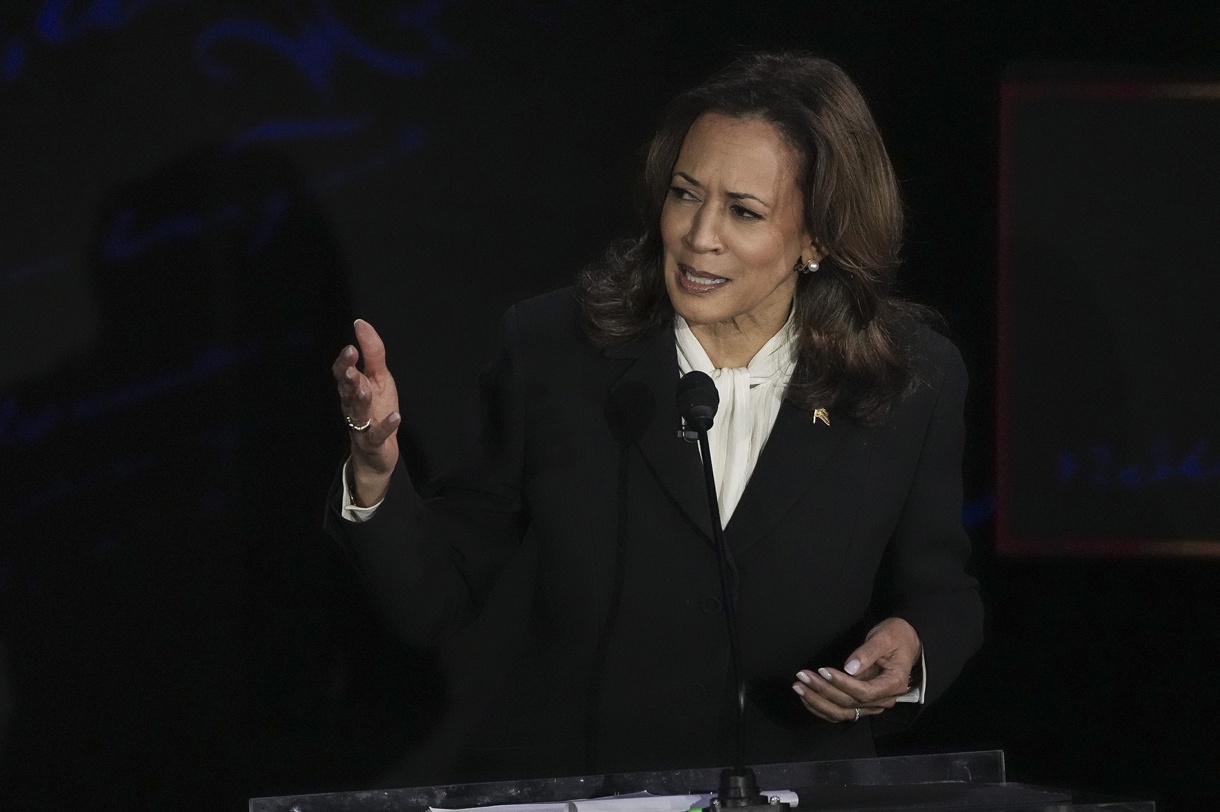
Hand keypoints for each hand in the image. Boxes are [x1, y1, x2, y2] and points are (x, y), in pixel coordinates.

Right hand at [332, 319, 400, 504]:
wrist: (377, 451)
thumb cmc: (376, 410)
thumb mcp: (378, 378)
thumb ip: (372, 353)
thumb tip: (361, 323)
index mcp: (352, 389)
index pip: (342, 373)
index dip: (344, 362)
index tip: (350, 348)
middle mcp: (352, 406)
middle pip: (346, 391)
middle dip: (348, 380)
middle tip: (351, 369)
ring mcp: (361, 425)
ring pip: (357, 412)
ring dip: (361, 401)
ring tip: (366, 389)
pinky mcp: (374, 442)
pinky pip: (378, 434)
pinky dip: (386, 426)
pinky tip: (396, 418)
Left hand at [791, 617, 920, 722]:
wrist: (905, 643)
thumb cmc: (895, 637)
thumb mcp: (884, 638)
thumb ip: (867, 653)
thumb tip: (850, 668)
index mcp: (893, 684)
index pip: (865, 692)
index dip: (842, 684)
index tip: (823, 670)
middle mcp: (883, 700)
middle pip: (850, 704)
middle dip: (823, 691)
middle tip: (802, 676)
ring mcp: (872, 705)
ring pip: (843, 713)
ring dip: (818, 702)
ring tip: (799, 687)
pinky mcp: (862, 704)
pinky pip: (841, 712)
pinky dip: (822, 708)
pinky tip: (806, 697)